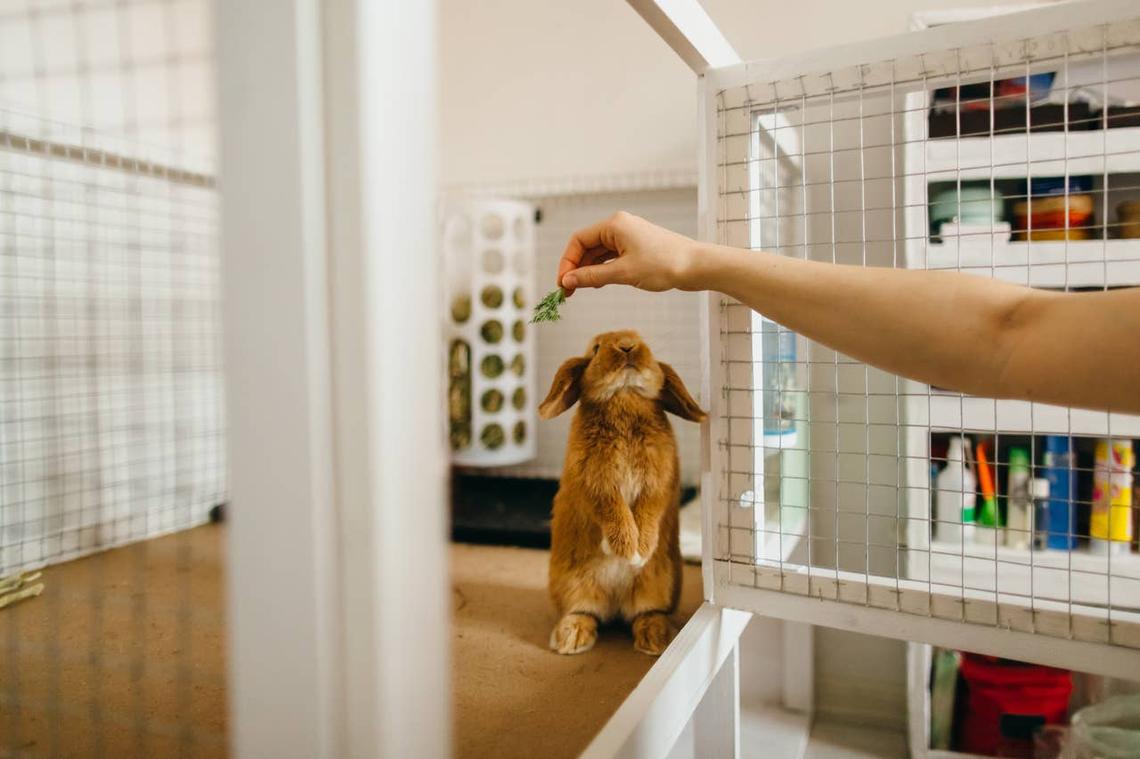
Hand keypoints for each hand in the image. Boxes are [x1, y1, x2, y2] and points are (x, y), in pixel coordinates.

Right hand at [557, 211, 700, 295]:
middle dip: (575, 268)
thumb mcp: (623, 273)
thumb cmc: (664, 265)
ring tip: (580, 290)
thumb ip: (592, 277)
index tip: (562, 284)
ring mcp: (628, 236)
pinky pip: (611, 257)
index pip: (578, 240)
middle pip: (586, 246)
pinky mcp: (637, 247)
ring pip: (598, 253)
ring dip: (588, 271)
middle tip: (567, 292)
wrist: (696, 266)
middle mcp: (619, 226)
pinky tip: (597, 284)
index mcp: (614, 225)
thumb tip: (568, 281)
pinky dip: (602, 270)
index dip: (567, 262)